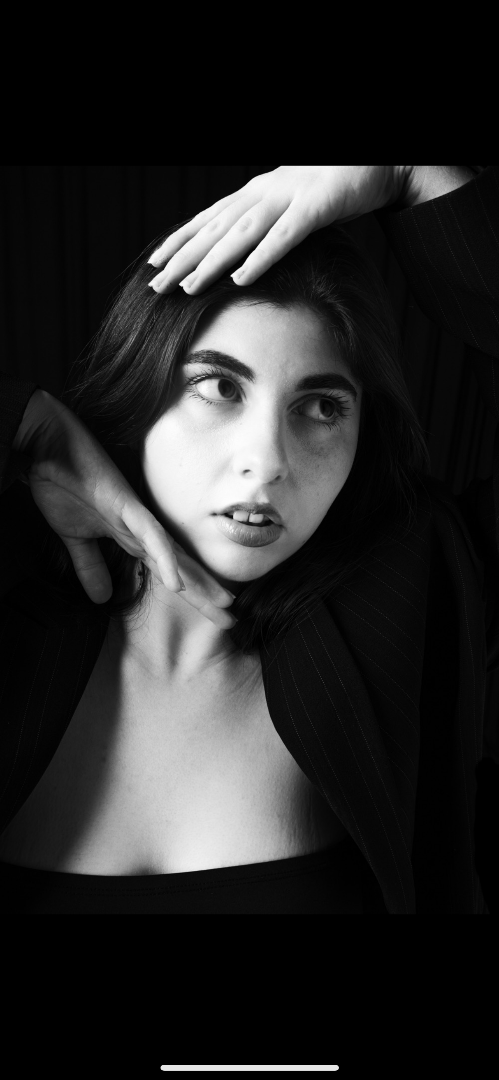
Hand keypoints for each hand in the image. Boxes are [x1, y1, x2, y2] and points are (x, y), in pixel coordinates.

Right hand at [14, 391, 235, 626]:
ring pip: (174, 555)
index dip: (192, 594)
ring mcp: (136, 517)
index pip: (169, 572)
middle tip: (232, 621)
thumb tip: (101, 599)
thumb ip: (91, 566)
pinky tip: (177, 584)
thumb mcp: (75, 538)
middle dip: (206, 594)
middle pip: (181, 567)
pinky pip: (149, 536)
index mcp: (133, 537)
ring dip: (198, 581)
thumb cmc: (62, 486)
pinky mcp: (124, 505)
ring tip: (223, 604)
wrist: (47, 448)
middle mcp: (142, 529)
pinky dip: (164, 559)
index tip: (214, 616)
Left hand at [148, 166, 411, 294]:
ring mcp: (289, 196)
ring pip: (241, 234)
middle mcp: (265, 191)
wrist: (380, 161)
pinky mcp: (316, 206)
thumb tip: (244, 252)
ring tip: (188, 287)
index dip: (180, 240)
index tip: (155, 262)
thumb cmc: (336, 185)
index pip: (209, 218)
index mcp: (256, 191)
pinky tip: (241, 277)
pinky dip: (261, 257)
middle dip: (183, 258)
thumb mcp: (292, 203)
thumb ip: (268, 222)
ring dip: (212, 262)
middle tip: (156, 285)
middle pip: (215, 229)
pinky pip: (284, 236)